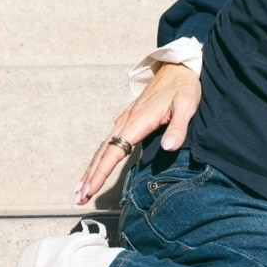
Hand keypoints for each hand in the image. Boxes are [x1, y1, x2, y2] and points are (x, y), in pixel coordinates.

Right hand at [74, 62, 201, 204]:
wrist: (177, 68)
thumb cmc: (183, 87)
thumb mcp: (187, 105)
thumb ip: (178, 127)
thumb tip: (169, 148)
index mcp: (138, 122)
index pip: (114, 152)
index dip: (101, 172)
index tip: (89, 189)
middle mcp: (126, 122)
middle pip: (102, 154)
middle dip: (89, 177)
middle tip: (78, 198)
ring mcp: (125, 120)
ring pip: (103, 149)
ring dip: (91, 170)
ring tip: (80, 190)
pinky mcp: (127, 120)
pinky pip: (109, 143)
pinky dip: (99, 159)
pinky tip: (95, 169)